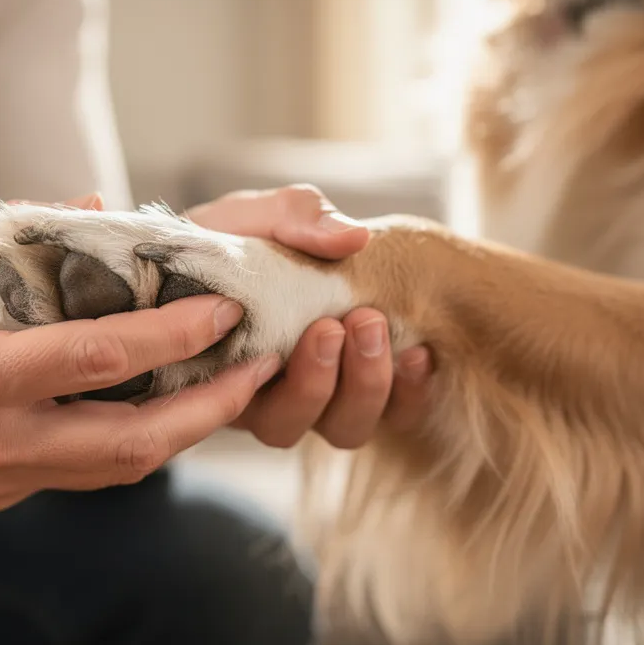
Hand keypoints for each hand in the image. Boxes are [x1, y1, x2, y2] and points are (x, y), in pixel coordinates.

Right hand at [0, 197, 279, 510]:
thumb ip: (16, 233)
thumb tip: (101, 208)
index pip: (96, 362)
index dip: (172, 334)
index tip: (226, 308)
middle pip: (130, 445)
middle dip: (209, 407)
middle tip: (261, 365)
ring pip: (117, 470)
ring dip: (184, 429)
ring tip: (233, 382)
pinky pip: (86, 470)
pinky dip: (136, 436)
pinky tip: (169, 399)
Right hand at [184, 185, 433, 448]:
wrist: (284, 243)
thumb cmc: (249, 234)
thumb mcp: (256, 215)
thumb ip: (292, 222)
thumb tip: (353, 238)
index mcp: (223, 365)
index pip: (236, 401)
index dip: (256, 381)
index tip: (290, 333)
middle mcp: (265, 398)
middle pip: (285, 425)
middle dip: (315, 383)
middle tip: (337, 326)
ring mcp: (322, 402)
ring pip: (342, 429)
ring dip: (363, 386)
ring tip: (373, 325)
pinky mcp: (372, 397)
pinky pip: (395, 418)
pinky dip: (410, 392)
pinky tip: (421, 353)